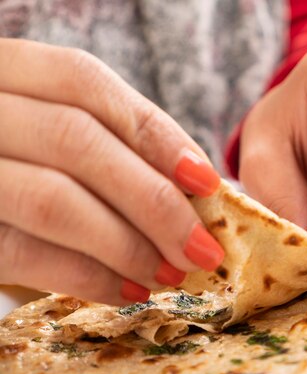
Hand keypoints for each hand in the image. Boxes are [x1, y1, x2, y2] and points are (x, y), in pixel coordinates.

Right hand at [0, 39, 223, 304]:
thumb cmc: (22, 163)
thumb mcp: (52, 131)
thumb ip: (110, 143)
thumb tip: (196, 189)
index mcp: (7, 70)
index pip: (87, 85)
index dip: (156, 134)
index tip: (207, 183)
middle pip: (79, 141)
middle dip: (155, 202)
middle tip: (203, 249)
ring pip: (53, 200)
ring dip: (128, 245)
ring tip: (170, 274)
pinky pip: (23, 254)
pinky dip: (86, 277)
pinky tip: (126, 291)